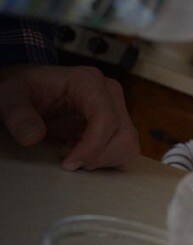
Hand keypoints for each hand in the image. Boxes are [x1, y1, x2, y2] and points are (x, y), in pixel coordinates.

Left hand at [0, 65, 139, 169]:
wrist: (31, 89)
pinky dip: (108, 159)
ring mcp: (118, 108)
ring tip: (74, 154)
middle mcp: (110, 93)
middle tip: (67, 160)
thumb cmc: (24, 89)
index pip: (106, 118)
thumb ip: (17, 114)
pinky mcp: (120, 123)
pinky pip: (127, 149)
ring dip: (103, 159)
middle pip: (122, 135)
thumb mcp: (10, 96)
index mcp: (88, 81)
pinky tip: (84, 152)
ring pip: (128, 145)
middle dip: (96, 156)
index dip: (92, 147)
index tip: (69, 164)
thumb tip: (33, 137)